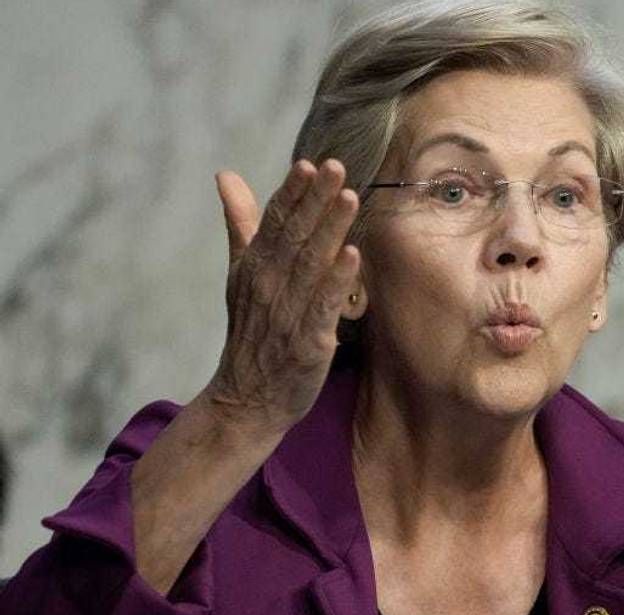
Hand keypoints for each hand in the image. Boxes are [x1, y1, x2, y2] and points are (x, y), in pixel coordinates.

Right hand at [203, 159, 360, 436]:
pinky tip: (353, 255)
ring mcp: (287, 312)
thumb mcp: (240, 272)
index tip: (309, 162)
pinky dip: (337, 281)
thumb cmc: (252, 329)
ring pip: (311, 264)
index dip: (292, 192)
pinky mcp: (307, 341)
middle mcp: (268, 284)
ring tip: (348, 197)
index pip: (274, 220)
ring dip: (330, 230)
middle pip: (295, 235)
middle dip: (315, 200)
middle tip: (336, 167)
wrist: (247, 397)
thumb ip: (241, 223)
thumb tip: (226, 175)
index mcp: (255, 264)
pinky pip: (323, 306)